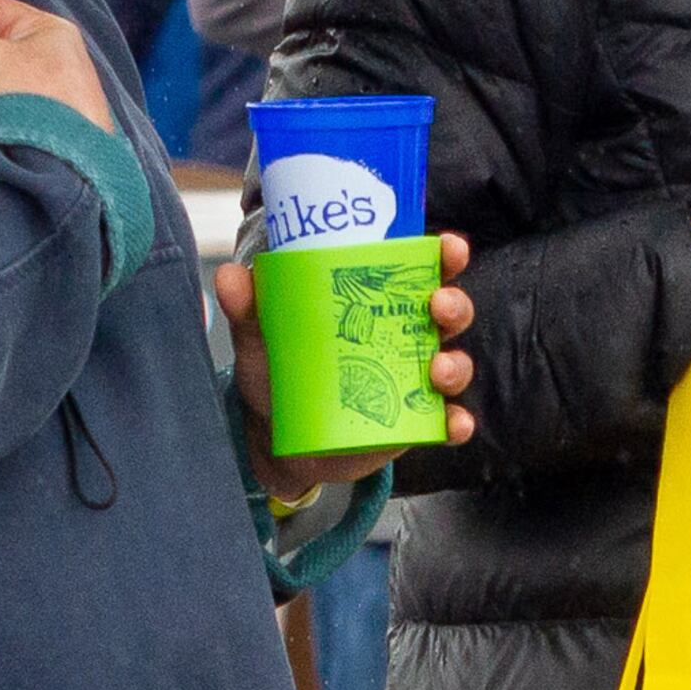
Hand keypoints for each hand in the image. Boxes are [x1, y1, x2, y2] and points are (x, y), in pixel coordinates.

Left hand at [215, 230, 476, 502]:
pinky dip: (458, 424)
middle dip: (454, 305)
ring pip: (454, 366)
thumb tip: (231, 276)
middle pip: (446, 314)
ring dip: (456, 365)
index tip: (449, 247)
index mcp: (378, 305)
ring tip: (437, 369)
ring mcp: (414, 382)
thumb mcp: (262, 342)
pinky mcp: (416, 425)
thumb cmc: (278, 377)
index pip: (420, 271)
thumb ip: (250, 311)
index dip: (444, 256)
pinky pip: (449, 423)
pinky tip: (454, 425)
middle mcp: (405, 338)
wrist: (278, 442)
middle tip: (438, 305)